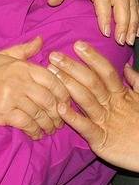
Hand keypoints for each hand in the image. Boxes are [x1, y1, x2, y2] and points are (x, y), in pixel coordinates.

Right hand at [0, 36, 69, 139]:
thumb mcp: (1, 56)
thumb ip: (24, 49)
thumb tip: (41, 40)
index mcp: (22, 67)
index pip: (53, 80)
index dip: (64, 94)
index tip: (66, 103)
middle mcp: (20, 81)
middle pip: (50, 99)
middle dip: (59, 113)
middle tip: (61, 120)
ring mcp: (12, 98)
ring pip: (40, 114)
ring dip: (49, 125)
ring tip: (51, 129)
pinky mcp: (5, 114)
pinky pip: (27, 124)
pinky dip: (35, 131)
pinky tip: (37, 134)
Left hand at [48, 41, 138, 170]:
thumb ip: (136, 83)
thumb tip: (127, 67)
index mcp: (122, 96)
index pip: (105, 71)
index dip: (92, 57)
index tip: (77, 45)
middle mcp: (112, 106)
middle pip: (92, 82)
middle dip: (72, 67)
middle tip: (54, 55)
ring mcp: (106, 122)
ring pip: (86, 100)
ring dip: (68, 85)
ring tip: (53, 74)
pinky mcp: (102, 140)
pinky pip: (86, 127)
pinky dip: (74, 118)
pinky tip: (60, 108)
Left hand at [49, 0, 137, 44]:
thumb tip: (53, 2)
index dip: (105, 16)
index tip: (106, 32)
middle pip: (122, 1)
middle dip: (124, 22)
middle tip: (121, 41)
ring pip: (131, 1)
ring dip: (133, 20)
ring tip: (130, 38)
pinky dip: (136, 13)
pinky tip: (136, 28)